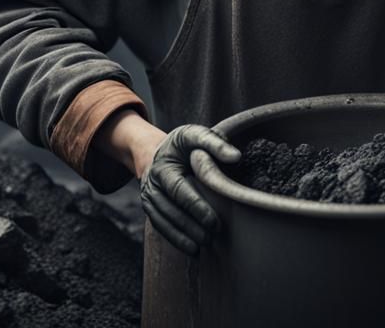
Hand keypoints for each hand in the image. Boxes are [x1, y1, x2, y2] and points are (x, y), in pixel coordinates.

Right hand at [139, 124, 240, 254]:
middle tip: (212, 238)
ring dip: (183, 237)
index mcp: (163, 166)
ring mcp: (148, 197)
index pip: (179, 190)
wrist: (156, 151)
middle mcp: (152, 183)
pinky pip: (161, 226)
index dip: (196, 207)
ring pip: (164, 221)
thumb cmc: (183, 144)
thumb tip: (236, 157)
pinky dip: (175, 239)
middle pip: (171, 210)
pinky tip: (193, 249)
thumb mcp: (195, 135)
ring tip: (203, 247)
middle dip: (191, 226)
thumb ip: (215, 143)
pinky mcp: (150, 208)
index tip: (214, 222)